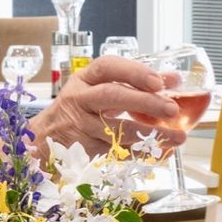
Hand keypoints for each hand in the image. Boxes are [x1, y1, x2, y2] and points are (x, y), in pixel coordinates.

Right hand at [34, 55, 185, 161]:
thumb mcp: (100, 88)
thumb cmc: (80, 108)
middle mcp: (79, 99)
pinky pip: (116, 152)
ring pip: (115, 129)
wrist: (44, 138)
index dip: (134, 72)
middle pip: (111, 96)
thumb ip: (137, 82)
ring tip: (178, 136)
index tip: (159, 81)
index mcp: (85, 79)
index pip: (108, 67)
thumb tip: (174, 79)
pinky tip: (160, 152)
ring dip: (149, 134)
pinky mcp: (85, 150)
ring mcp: (80, 126)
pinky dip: (140, 153)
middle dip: (144, 102)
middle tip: (172, 109)